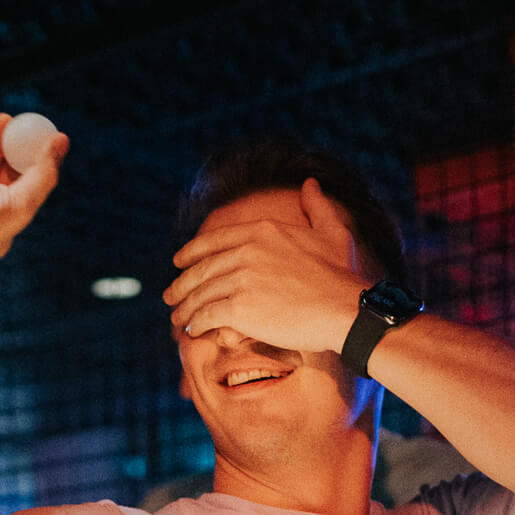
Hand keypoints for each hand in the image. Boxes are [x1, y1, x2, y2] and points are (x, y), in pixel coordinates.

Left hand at [163, 178, 367, 349]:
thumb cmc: (342, 275)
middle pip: (202, 268)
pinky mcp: (238, 308)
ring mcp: (240, 279)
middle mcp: (246, 251)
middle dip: (181, 283)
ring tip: (177, 318)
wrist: (345, 309)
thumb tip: (310, 183)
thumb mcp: (332, 231)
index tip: (178, 261)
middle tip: (169, 296)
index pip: (215, 240)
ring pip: (200, 293)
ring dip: (184, 307)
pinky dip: (195, 323)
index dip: (192, 252)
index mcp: (262, 230)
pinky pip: (206, 315)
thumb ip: (317, 206)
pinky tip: (191, 330)